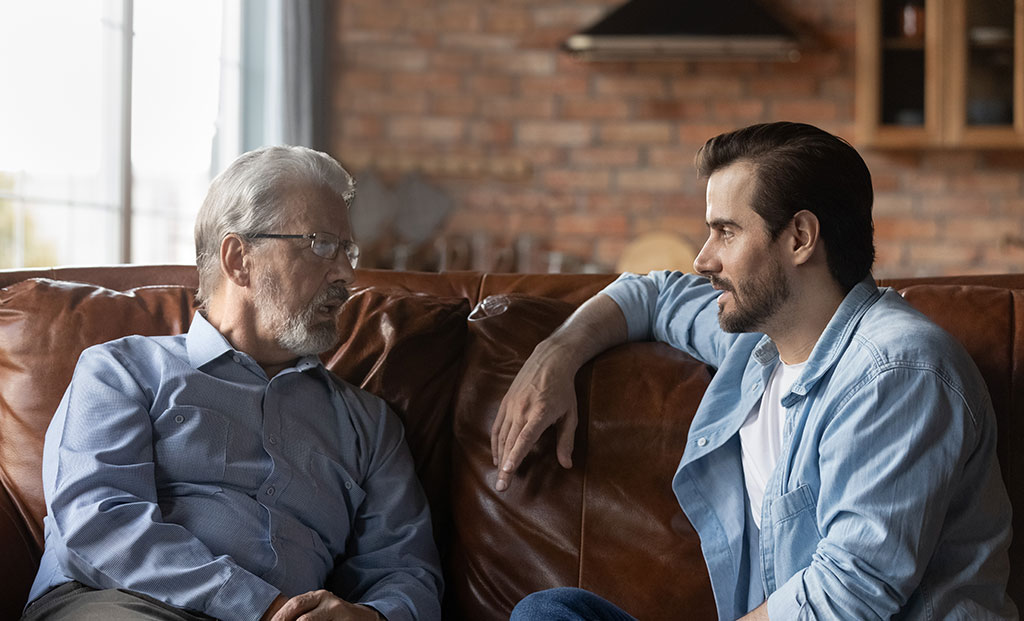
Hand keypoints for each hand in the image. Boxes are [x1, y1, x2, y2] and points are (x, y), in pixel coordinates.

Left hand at [264, 590, 382, 620]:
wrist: (363, 618)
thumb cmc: (332, 615)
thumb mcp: (318, 607)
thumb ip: (300, 612)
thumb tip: (274, 620)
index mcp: (318, 596)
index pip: (294, 604)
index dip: (279, 617)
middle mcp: (330, 603)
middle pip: (304, 619)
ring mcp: (340, 615)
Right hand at [490, 340, 578, 491]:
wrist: (550, 360)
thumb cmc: (564, 389)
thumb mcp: (571, 414)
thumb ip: (567, 440)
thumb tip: (567, 465)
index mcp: (539, 413)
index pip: (524, 439)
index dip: (515, 456)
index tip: (507, 471)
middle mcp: (521, 410)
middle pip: (509, 443)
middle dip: (505, 467)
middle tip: (502, 487)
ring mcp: (511, 406)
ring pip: (501, 436)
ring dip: (499, 458)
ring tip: (500, 476)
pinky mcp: (505, 403)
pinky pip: (496, 427)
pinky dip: (495, 443)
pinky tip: (497, 456)